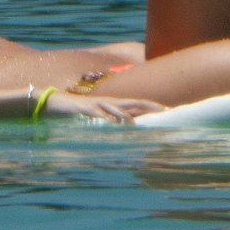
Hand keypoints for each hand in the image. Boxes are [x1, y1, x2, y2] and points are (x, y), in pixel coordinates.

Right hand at [43, 92, 166, 122]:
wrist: (60, 103)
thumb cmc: (84, 110)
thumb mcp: (103, 115)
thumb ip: (117, 120)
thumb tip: (130, 127)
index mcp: (115, 103)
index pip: (138, 103)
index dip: (153, 106)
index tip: (168, 110)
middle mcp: (110, 101)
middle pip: (133, 102)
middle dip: (148, 106)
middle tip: (164, 111)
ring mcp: (98, 103)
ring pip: (116, 107)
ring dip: (126, 114)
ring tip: (136, 123)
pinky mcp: (86, 108)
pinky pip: (96, 112)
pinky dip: (104, 117)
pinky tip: (110, 122)